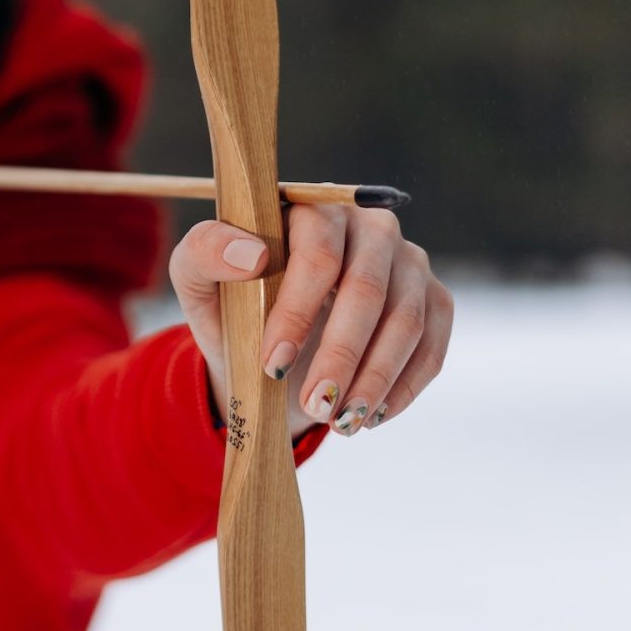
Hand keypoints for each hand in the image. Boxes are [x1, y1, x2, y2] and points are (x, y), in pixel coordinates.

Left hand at [169, 205, 452, 439]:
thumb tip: (250, 253)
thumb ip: (205, 252)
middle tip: (314, 406)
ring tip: (340, 422)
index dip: (298, 311)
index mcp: (313, 208)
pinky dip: (404, 387)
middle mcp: (369, 226)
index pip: (318, 255)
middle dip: (340, 356)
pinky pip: (432, 345)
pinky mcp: (433, 300)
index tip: (273, 364)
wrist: (267, 347)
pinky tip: (370, 416)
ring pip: (406, 321)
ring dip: (374, 379)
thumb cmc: (232, 304)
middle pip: (367, 290)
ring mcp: (408, 262)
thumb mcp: (198, 280)